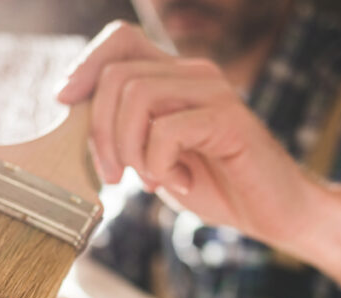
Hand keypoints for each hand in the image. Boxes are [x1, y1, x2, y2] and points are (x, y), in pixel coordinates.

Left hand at [56, 21, 314, 245]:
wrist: (275, 214)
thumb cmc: (215, 185)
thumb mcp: (154, 156)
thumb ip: (123, 132)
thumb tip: (72, 117)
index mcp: (174, 76)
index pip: (119, 39)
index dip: (85, 66)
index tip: (65, 103)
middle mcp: (194, 73)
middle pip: (117, 74)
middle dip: (99, 131)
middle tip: (112, 175)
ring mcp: (214, 92)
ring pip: (137, 96)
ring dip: (128, 148)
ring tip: (148, 180)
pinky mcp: (230, 119)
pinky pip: (168, 131)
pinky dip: (161, 165)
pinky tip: (181, 183)